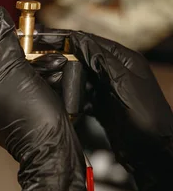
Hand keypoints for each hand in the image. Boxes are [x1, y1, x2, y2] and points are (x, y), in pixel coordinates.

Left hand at [0, 7, 88, 190]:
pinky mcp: (12, 114)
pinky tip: (50, 73)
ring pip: (8, 75)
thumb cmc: (29, 111)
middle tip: (27, 38)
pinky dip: (32, 78)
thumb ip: (4, 39)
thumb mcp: (16, 67)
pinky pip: (18, 89)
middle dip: (11, 48)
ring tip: (48, 60)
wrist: (50, 147)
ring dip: (27, 63)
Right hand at [35, 31, 172, 190]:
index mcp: (123, 60)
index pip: (88, 41)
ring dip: (61, 77)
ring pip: (78, 76)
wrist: (153, 152)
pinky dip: (68, 96)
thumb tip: (79, 40)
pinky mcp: (101, 106)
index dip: (64, 38)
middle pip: (80, 57)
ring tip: (43, 77)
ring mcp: (107, 89)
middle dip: (59, 57)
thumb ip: (101, 61)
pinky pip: (80, 95)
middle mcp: (114, 71)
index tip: (42, 38)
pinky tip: (57, 98)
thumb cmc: (147, 119)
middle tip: (37, 59)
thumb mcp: (123, 84)